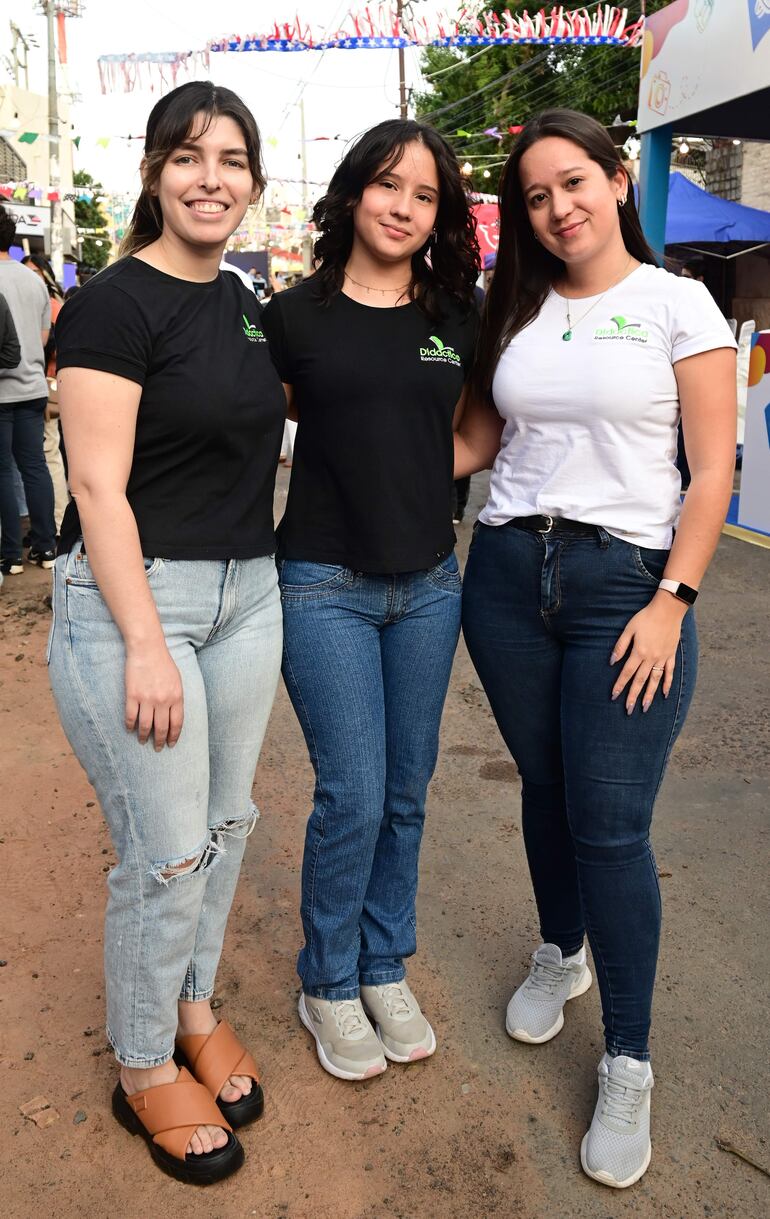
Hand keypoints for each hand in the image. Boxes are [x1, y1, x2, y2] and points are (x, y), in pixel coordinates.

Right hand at [125, 645, 183, 749]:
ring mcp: (147, 699)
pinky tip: (130, 730)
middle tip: (157, 748)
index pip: (177, 723)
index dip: (173, 736)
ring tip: (142, 741)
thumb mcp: (177, 681)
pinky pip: (131, 716)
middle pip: (161, 728)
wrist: (147, 649)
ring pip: (145, 725)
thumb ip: (176, 698)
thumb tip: (173, 716)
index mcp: (177, 697)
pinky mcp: (132, 695)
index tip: (171, 744)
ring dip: (143, 736)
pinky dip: (130, 726)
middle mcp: (163, 701)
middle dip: (159, 741)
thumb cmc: (163, 663)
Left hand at [610, 593, 686, 714]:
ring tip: (644, 707)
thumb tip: (612, 661)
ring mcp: (663, 658)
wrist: (668, 609)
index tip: (614, 696)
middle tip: (628, 710)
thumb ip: (620, 646)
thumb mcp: (629, 629)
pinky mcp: (671, 655)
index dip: (620, 685)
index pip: (627, 673)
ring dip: (649, 695)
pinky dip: (667, 684)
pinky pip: (670, 673)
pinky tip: (664, 694)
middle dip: (633, 696)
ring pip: (655, 681)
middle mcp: (651, 658)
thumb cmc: (646, 617)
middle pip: (640, 681)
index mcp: (639, 652)